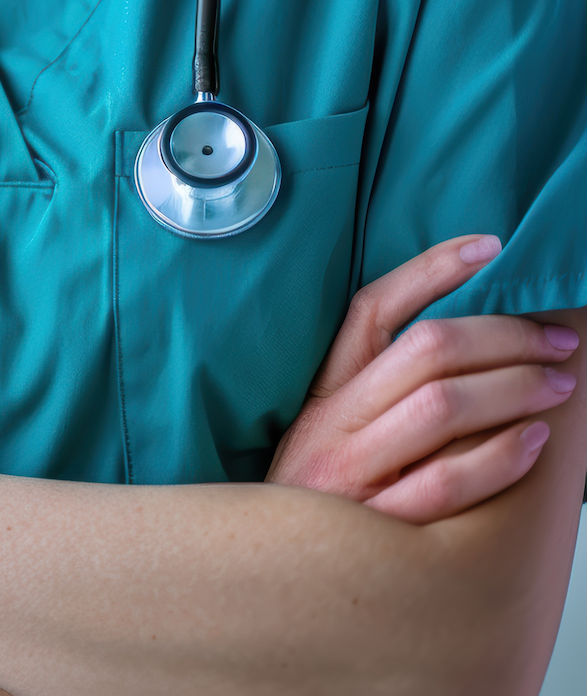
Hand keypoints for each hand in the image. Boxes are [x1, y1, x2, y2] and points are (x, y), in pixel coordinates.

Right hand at [267, 234, 577, 522]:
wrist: (270, 579)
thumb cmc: (320, 506)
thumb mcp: (328, 435)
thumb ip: (375, 390)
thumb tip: (458, 338)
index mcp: (323, 393)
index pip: (373, 311)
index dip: (431, 271)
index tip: (489, 247)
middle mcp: (333, 426)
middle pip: (425, 352)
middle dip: (505, 335)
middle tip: (556, 339)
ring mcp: (352, 475)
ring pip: (441, 407)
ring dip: (515, 387)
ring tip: (558, 383)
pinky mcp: (375, 525)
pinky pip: (446, 482)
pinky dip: (500, 457)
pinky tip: (534, 441)